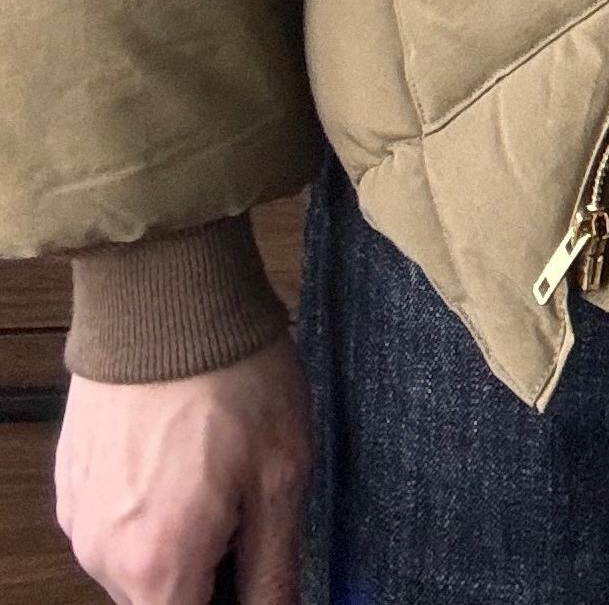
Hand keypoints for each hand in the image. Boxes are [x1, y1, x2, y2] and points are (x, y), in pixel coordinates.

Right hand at [55, 332, 310, 604]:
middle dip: (206, 571)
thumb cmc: (230, 374)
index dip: (232, 600)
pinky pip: (113, 523)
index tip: (252, 562)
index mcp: (157, 566)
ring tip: (214, 466)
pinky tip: (182, 452)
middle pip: (161, 598)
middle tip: (245, 507)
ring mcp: (80, 515)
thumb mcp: (280, 476)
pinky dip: (149, 505)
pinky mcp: (71, 479)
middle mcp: (103, 553)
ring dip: (178, 539)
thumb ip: (274, 570)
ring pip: (136, 564)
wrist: (167, 292)